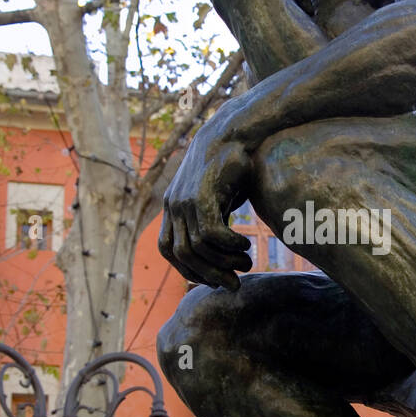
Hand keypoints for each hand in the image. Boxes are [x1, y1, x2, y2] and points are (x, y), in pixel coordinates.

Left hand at [158, 127, 254, 289]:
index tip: (213, 279)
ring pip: (198, 248)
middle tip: (234, 284)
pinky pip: (211, 233)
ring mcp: (184, 200)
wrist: (233, 131)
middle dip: (209, 275)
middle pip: (182, 255)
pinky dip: (229, 245)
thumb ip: (212, 222)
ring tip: (246, 263)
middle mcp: (172, 206)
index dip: (189, 269)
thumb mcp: (217, 199)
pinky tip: (245, 245)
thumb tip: (222, 252)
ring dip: (224, 262)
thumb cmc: (229, 167)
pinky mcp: (202, 195)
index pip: (169, 251)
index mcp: (172, 208)